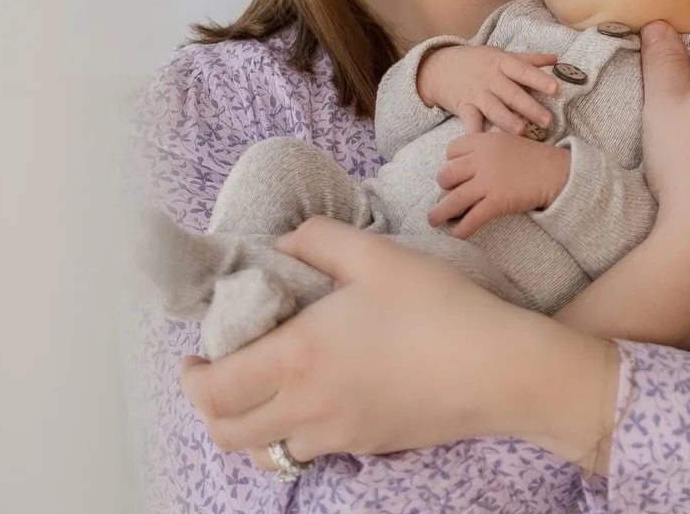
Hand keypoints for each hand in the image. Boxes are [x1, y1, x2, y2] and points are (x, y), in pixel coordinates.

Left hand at [179, 217, 620, 469]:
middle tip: (220, 373)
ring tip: (267, 388)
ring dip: (251, 425)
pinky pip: (311, 449)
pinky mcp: (369, 446)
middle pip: (228, 431)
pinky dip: (295, 431)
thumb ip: (321, 240)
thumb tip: (287, 243)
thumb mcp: (379, 255)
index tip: (196, 353)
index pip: (213, 388)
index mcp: (299, 356)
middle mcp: (307, 406)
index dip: (191, 375)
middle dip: (210, 406)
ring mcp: (338, 434)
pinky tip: (323, 396)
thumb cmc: (438, 307)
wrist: (498, 368)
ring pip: (266, 450)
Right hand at [416, 44, 559, 136]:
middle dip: (530, 107)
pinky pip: (470, 122)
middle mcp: (491, 78)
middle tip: (548, 120)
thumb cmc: (478, 61)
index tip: (556, 89)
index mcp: (502, 63)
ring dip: (507, 120)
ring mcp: (476, 94)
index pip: (523, 71)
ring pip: (494, 109)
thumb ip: (529, 60)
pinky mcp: (463, 108)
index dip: (539, 80)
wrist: (440, 67)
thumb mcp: (501, 56)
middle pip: (512, 93)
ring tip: (521, 131)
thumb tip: (556, 59)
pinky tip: (483, 143)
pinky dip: (475, 133)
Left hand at [429, 129, 570, 235]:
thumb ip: (486, 147)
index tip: (454, 171)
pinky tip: (456, 235)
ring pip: (453, 199)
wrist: (555, 172)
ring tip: (433, 220)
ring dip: (439, 213)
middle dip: (443, 186)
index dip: (450, 161)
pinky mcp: (496, 201)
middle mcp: (481, 160)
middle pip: (447, 173)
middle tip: (447, 194)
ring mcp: (488, 181)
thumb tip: (466, 162)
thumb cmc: (533, 157)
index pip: (451, 149)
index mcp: (483, 141)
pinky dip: (461, 229)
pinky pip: (471, 218)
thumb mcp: (507, 140)